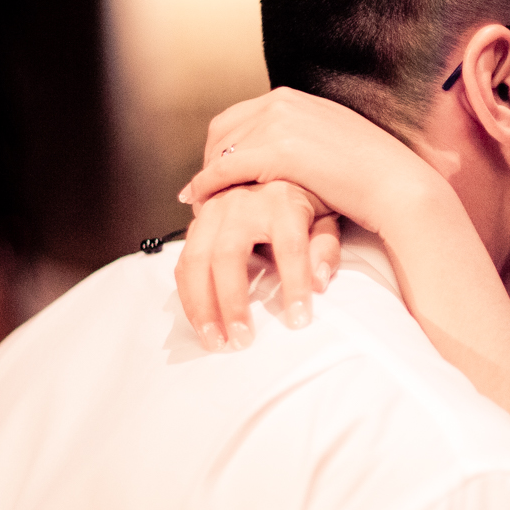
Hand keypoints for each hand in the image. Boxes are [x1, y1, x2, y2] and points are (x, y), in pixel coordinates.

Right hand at [175, 180, 342, 349]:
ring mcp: (213, 212)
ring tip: (214, 340)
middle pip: (227, 254)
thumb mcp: (325, 216)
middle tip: (242, 340)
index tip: (298, 319)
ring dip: (201, 305)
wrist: (267, 169)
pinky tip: (200, 322)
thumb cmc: (301, 199)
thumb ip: (325, 247)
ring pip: (196, 259)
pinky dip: (188, 295)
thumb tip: (319, 283)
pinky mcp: (197, 225)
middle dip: (232, 301)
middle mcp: (242, 204)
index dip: (294, 284)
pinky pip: (184, 262)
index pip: (290, 246)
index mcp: (282, 201)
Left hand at [178, 88, 443, 238]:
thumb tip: (284, 158)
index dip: (221, 145)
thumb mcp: (333, 142)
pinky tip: (202, 202)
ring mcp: (279, 122)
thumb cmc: (373, 175)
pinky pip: (224, 168)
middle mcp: (283, 101)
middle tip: (204, 190)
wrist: (396, 185)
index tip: (216, 169)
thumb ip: (303, 139)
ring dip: (205, 176)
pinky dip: (207, 185)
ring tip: (201, 201)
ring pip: (220, 149)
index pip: (238, 116)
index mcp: (295, 98)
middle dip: (210, 160)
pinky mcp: (277, 149)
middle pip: (222, 129)